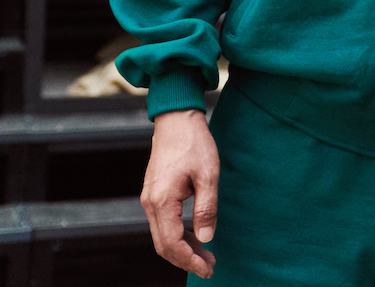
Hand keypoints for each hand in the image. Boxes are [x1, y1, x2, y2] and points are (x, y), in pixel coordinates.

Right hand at [141, 109, 218, 278]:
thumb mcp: (208, 175)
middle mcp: (150, 204)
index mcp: (162, 201)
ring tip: (207, 255)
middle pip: (164, 245)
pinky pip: (163, 223)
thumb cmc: (195, 144)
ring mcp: (149, 199)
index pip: (172, 244)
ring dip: (183, 248)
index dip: (190, 260)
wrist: (176, 120)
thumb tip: (207, 239)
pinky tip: (196, 236)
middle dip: (186, 259)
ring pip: (162, 236)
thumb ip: (206, 208)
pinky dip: (178, 235)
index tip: (208, 269)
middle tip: (210, 266)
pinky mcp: (154, 194)